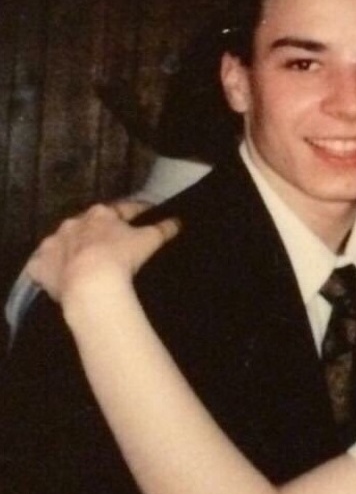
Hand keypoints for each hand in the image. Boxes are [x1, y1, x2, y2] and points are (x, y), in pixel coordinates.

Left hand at [26, 203, 179, 303]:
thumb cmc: (121, 258)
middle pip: (89, 225)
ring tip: (84, 265)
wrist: (90, 284)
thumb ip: (163, 229)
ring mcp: (53, 243)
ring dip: (72, 249)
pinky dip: (50, 270)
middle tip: (111, 245)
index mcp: (100, 214)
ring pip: (63, 243)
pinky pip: (43, 266)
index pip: (122, 209)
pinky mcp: (39, 266)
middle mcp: (73, 224)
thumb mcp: (149, 241)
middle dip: (98, 232)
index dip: (135, 212)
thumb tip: (178, 221)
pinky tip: (59, 278)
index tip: (144, 215)